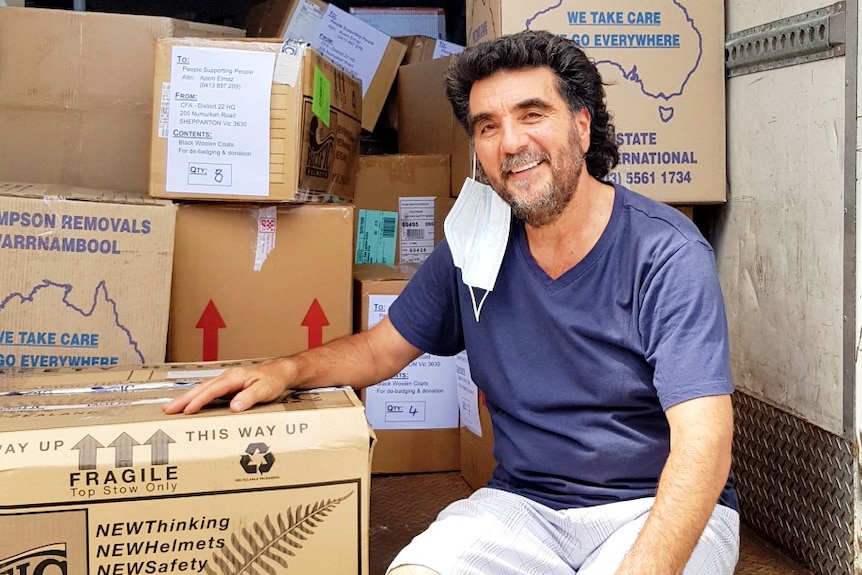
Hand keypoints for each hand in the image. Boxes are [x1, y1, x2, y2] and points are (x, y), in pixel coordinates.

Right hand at [163, 359, 294, 414]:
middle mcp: (227, 377)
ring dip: (186, 398)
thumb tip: (233, 407)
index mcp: (234, 377)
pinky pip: (207, 392)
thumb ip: (249, 398)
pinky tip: (189, 405)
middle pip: (201, 388)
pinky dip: (196, 398)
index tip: (186, 410)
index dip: (198, 400)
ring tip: (171, 408)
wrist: (280, 372)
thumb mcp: (264, 390)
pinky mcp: (227, 386)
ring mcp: (226, 381)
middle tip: (167, 409)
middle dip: (183, 399)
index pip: (212, 390)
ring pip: (202, 389)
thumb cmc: (273, 380)